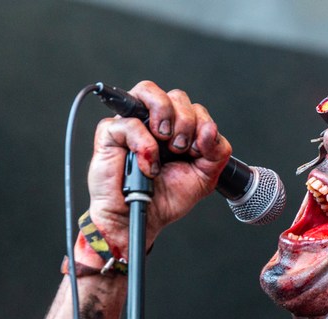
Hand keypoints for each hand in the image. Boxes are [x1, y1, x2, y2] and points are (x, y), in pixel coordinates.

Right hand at [87, 81, 232, 256]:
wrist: (140, 220)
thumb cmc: (165, 199)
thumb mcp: (204, 177)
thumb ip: (217, 152)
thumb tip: (209, 129)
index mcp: (176, 130)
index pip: (194, 107)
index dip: (201, 125)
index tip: (197, 151)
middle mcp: (154, 122)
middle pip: (176, 96)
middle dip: (187, 122)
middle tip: (181, 150)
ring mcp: (131, 124)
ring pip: (149, 90)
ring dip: (166, 115)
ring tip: (166, 143)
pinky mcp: (110, 133)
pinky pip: (129, 122)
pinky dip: (144, 145)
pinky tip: (148, 166)